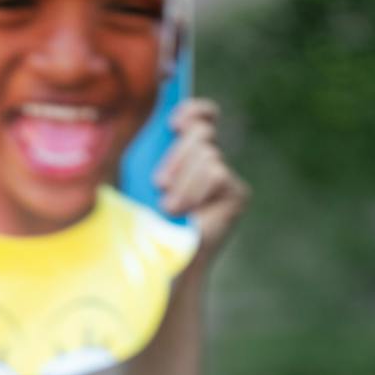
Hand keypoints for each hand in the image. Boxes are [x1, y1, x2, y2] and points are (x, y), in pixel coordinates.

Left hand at [155, 98, 248, 257]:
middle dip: (177, 155)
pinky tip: (188, 212)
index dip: (194, 111)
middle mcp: (211, 160)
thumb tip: (154, 118)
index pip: (202, 115)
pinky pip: (217, 174)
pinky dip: (196, 191)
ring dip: (183, 181)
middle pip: (202, 132)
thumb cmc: (143, 222)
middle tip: (159, 184)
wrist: (159, 262)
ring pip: (208, 155)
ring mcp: (226, 177)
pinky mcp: (237, 194)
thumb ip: (145, 147)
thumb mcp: (137, 177)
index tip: (174, 123)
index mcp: (187, 153)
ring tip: (169, 207)